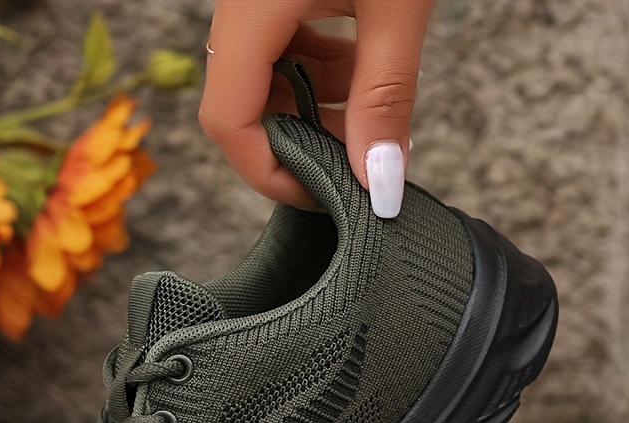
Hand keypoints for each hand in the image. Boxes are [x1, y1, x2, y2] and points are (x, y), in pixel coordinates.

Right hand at [200, 0, 437, 216]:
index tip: (326, 196)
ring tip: (375, 115)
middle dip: (304, 141)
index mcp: (251, 6)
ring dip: (318, 107)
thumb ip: (386, 96)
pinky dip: (323, 70)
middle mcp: (240, 1)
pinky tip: (365, 72)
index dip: (272, 174)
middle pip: (244, 104)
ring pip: (267, 76)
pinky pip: (286, 41)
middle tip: (363, 160)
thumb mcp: (399, 6)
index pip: (228, 120)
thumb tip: (379, 183)